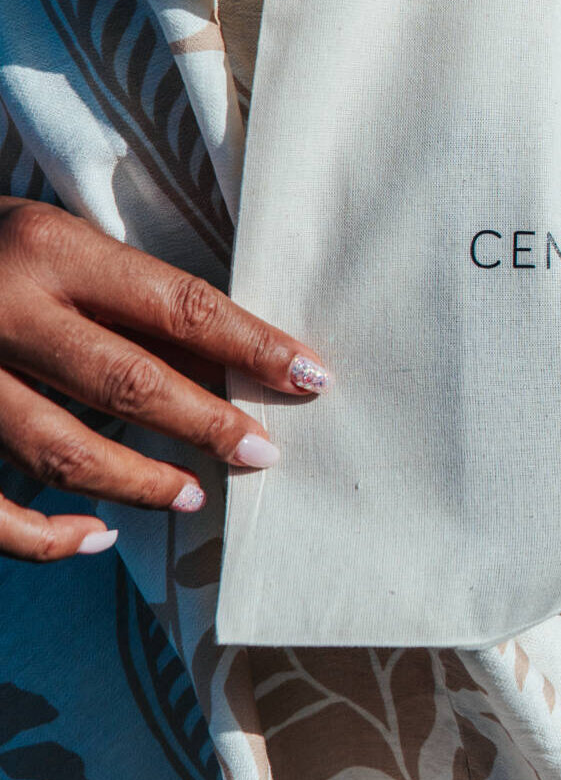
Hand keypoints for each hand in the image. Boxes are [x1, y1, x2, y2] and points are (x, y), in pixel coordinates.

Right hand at [0, 198, 327, 561]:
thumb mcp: (61, 244)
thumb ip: (129, 298)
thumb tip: (232, 363)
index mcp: (54, 249)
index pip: (179, 305)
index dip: (252, 346)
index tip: (311, 378)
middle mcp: (4, 309)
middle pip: (127, 381)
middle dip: (207, 423)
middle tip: (262, 452)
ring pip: (62, 450)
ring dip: (140, 483)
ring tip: (193, 494)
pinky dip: (44, 535)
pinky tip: (96, 535)